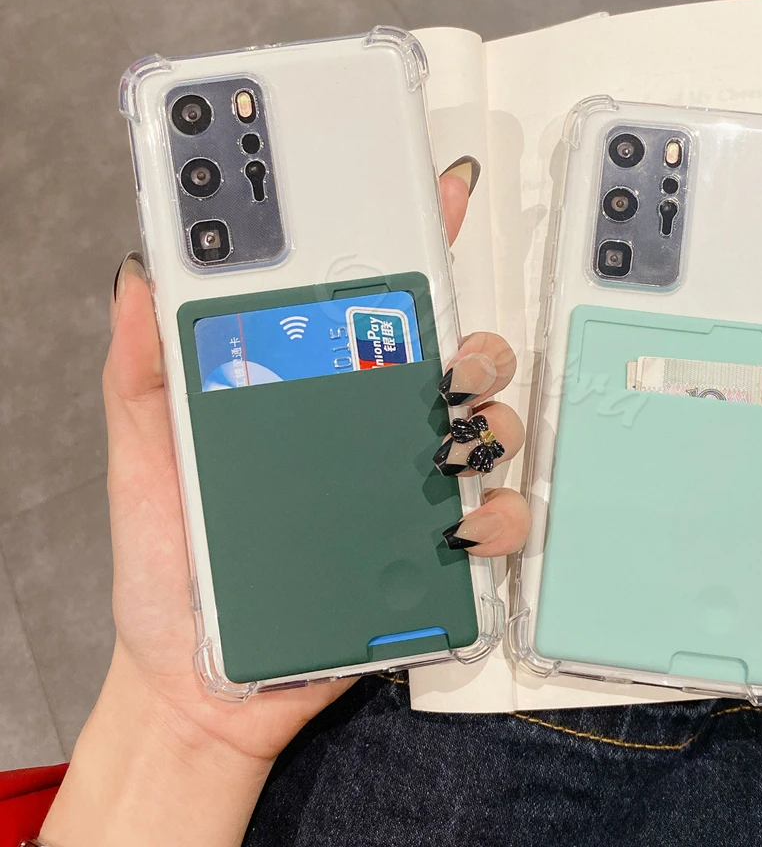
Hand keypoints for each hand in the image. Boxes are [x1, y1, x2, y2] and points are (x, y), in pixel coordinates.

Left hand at [42, 164, 529, 846]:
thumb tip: (141, 276)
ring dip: (490, 422)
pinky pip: (497, 521)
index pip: (375, 310)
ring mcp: (410, 491)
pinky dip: (500, 515)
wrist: (200, 687)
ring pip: (491, 428)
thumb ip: (143, 367)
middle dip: (473, 343)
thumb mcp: (146, 455)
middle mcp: (374, 434)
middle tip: (446, 360)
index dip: (414, 247)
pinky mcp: (435, 556)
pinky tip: (460, 524)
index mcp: (318, 396)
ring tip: (447, 445)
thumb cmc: (173, 571)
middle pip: (456, 359)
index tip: (439, 195)